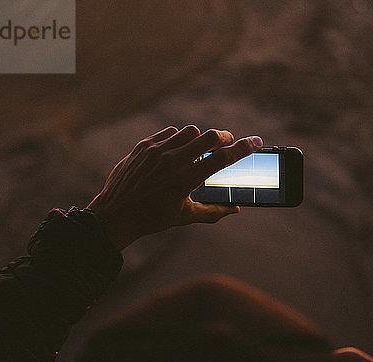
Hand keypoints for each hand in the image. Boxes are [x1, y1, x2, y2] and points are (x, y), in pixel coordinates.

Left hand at [87, 125, 262, 250]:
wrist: (115, 214)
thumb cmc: (152, 218)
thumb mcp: (185, 216)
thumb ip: (214, 212)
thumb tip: (236, 209)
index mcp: (185, 179)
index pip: (222, 157)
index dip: (244, 148)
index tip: (257, 141)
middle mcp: (172, 161)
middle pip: (210, 136)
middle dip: (224, 138)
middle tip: (227, 144)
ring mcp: (156, 150)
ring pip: (190, 132)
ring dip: (200, 138)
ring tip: (199, 151)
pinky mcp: (144, 146)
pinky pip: (169, 132)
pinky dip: (179, 138)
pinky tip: (178, 150)